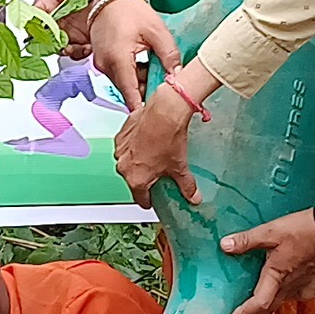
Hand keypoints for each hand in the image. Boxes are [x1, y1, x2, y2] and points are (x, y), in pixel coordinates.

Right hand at [34, 0, 99, 57]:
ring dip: (68, 50)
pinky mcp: (76, 42)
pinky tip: (88, 47)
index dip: (33, 24)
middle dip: (52, 43)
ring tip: (78, 47)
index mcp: (44, 6)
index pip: (32, 16)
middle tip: (61, 43)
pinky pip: (75, 52)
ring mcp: (63, 33)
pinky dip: (81, 52)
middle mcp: (51, 22)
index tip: (42, 28)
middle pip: (44, 38)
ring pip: (59, 48)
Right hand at [84, 0, 181, 110]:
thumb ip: (169, 55)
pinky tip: (141, 61)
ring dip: (138, 80)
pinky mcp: (101, 60)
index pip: (131, 94)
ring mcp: (101, 63)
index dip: (142, 108)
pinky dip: (130, 72)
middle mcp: (105, 65)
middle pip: (128, 89)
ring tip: (152, 66)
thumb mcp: (157, 31)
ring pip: (123, 82)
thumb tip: (178, 76)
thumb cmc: (132, 9)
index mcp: (119, 59)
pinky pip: (118, 73)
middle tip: (163, 85)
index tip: (152, 119)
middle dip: (145, 90)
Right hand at [110, 70, 203, 207]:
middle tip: (159, 171)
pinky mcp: (121, 135)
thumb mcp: (180, 167)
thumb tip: (194, 197)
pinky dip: (135, 146)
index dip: (150, 201)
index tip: (153, 199)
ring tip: (154, 153)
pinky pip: (126, 146)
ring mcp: (120, 151)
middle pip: (133, 179)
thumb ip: (186, 186)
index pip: (141, 199)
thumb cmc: (168, 138)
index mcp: (136, 179)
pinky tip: (148, 141)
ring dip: (138, 161)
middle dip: (144, 177)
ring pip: (129, 162)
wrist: (164, 112)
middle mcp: (124, 167)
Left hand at [222, 209, 314, 313]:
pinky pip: (298, 295)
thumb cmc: (304, 230)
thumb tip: (225, 245)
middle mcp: (289, 284)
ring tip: (255, 309)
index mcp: (277, 275)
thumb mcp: (271, 231)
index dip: (245, 313)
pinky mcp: (310, 278)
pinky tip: (285, 291)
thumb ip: (247, 240)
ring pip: (282, 303)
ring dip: (267, 310)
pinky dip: (289, 297)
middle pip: (269, 310)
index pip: (260, 303)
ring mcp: (301, 283)